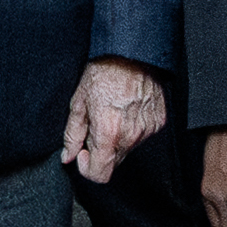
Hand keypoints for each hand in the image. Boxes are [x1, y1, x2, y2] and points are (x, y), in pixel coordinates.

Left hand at [63, 57, 168, 183]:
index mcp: (108, 133)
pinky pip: (142, 136)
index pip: (100, 174)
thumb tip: (67, 155)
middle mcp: (131, 136)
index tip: (83, 153)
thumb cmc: (103, 71)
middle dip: (101, 151)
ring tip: (111, 112)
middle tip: (95, 127)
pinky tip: (125, 110)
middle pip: (114, 163)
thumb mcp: (79, 101)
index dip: (88, 168)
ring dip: (117, 139)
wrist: (132, 52)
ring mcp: (147, 130)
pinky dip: (132, 129)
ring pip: (128, 149)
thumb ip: (72, 134)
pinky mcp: (158, 122)